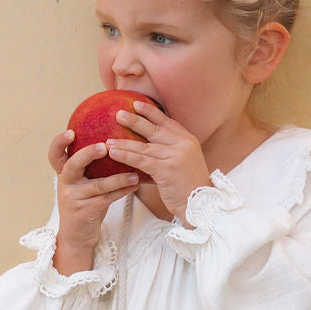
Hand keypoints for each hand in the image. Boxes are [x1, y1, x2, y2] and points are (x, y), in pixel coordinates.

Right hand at [48, 131, 137, 274]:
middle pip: (73, 164)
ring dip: (118, 178)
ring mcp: (74, 199)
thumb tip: (113, 141)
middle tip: (105, 146)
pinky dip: (123, 191)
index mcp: (63, 174)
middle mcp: (65, 184)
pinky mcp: (86, 212)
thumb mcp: (81, 184)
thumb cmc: (84, 204)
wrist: (77, 237)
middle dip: (89, 154)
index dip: (59, 142)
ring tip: (135, 172)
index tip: (71, 132)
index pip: (54, 155)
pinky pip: (107, 199)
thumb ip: (88, 167)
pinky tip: (135, 185)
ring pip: (97, 184)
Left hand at [104, 102, 211, 221]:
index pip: (167, 122)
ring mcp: (175, 156)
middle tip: (118, 114)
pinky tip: (114, 153)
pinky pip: (141, 161)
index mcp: (188, 140)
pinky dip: (126, 156)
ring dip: (124, 143)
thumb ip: (171, 152)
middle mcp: (183, 145)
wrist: (201, 205)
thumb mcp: (184, 164)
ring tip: (108, 140)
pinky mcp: (167, 170)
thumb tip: (148, 146)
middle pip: (154, 130)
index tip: (136, 104)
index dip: (151, 112)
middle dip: (135, 121)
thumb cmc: (190, 187)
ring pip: (144, 147)